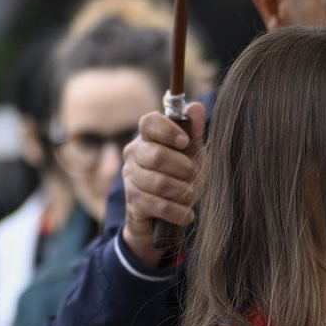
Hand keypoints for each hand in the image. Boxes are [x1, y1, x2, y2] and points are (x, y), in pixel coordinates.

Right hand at [120, 103, 204, 266]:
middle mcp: (133, 154)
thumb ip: (193, 132)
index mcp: (146, 137)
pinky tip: (187, 214)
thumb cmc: (178, 178)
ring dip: (183, 192)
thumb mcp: (191, 155)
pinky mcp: (133, 202)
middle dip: (183, 168)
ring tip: (192, 196)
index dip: (168, 131)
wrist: (161, 218)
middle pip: (155, 155)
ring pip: (159, 183)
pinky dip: (178, 212)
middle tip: (194, 176)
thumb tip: (196, 107)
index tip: (185, 142)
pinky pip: (158, 205)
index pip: (149, 122)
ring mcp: (130, 178)